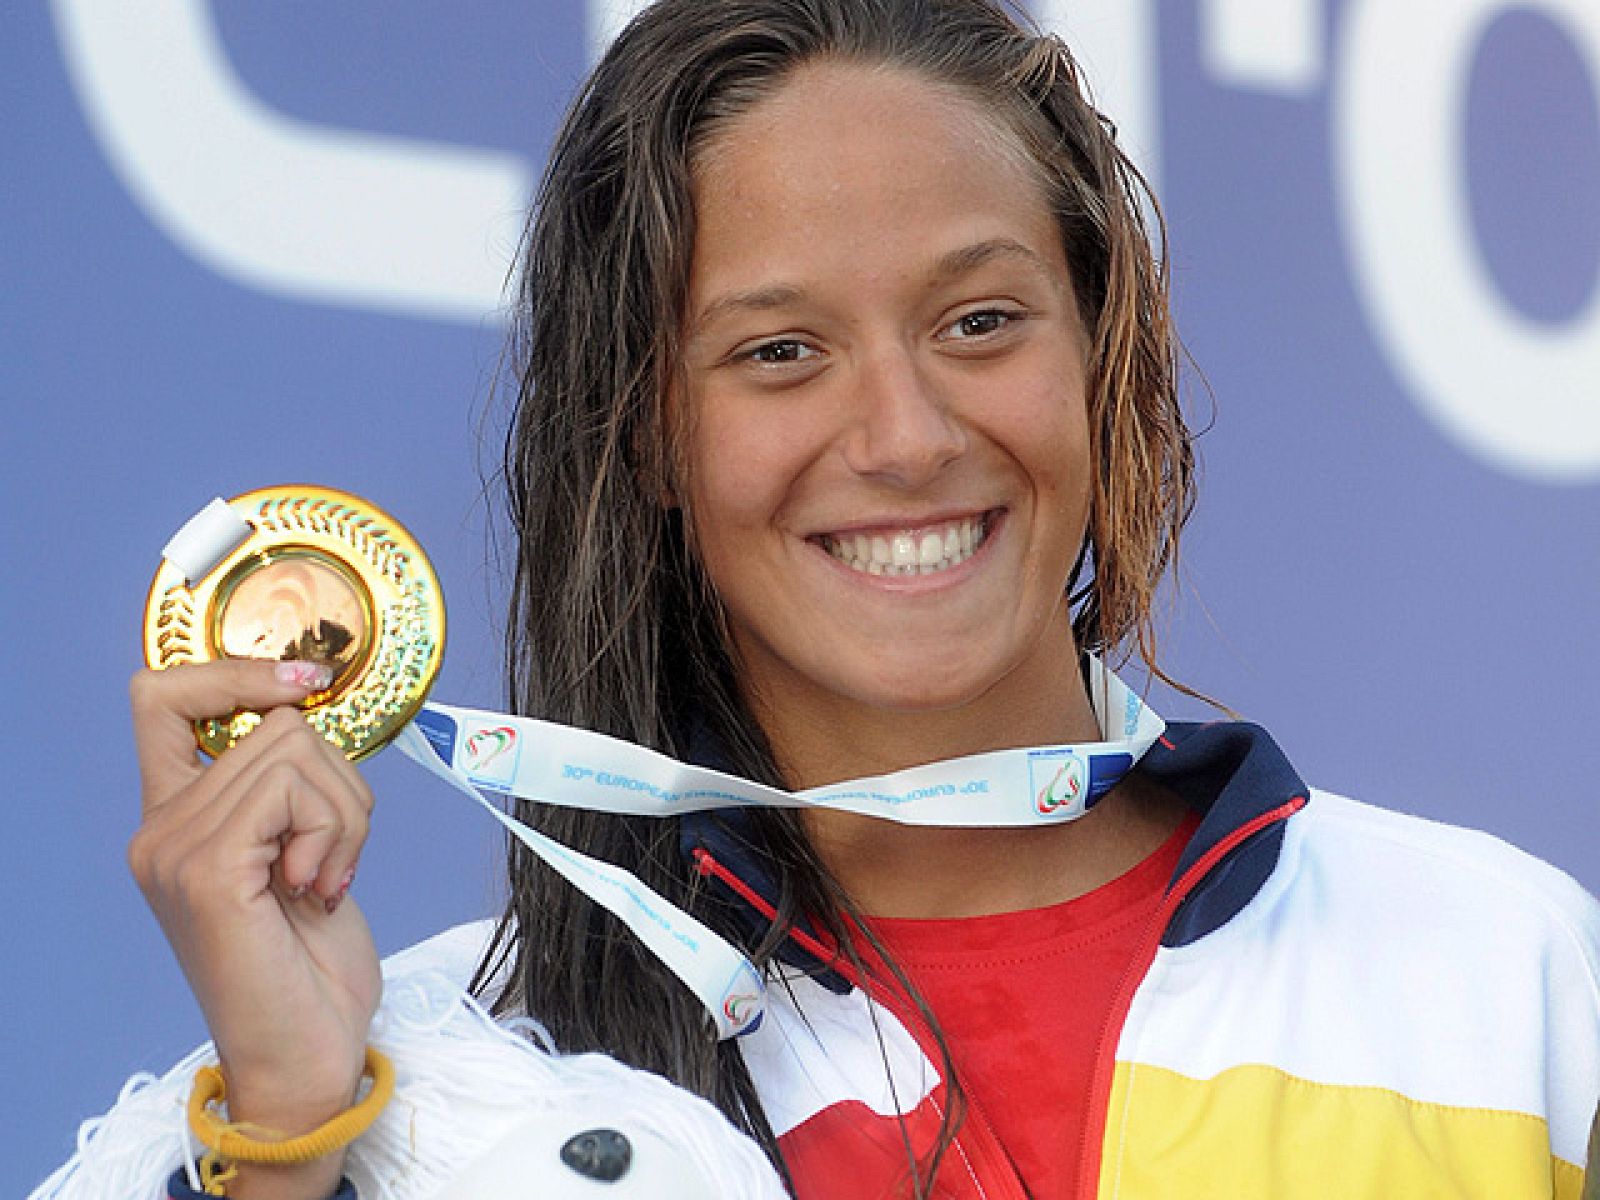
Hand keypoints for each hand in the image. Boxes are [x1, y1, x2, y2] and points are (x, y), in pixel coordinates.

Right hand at [129, 660, 381, 1197]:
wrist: (306, 1054)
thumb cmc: (311, 965)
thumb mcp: (302, 854)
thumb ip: (288, 789)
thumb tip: (311, 706)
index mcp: (178, 822)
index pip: (162, 699)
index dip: (234, 673)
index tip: (305, 681)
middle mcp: (161, 829)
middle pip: (271, 722)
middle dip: (338, 780)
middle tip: (338, 856)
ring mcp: (176, 848)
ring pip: (293, 747)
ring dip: (343, 811)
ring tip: (328, 879)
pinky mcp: (208, 868)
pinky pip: (292, 789)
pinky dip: (334, 831)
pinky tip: (320, 890)